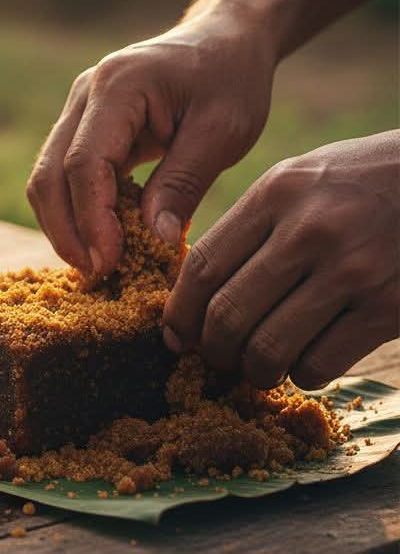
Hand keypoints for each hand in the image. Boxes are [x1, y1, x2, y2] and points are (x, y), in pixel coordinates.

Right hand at [26, 10, 275, 273]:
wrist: (225, 39)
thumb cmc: (230, 78)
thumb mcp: (224, 129)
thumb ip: (184, 181)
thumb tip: (155, 239)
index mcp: (118, 86)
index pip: (85, 163)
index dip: (92, 219)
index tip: (110, 262)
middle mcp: (84, 95)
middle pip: (49, 175)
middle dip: (66, 231)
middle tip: (96, 274)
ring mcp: (76, 109)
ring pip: (46, 179)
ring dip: (63, 226)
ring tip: (96, 265)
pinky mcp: (82, 127)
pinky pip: (62, 176)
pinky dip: (74, 212)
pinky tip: (100, 240)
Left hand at [163, 132, 399, 388]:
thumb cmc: (363, 182)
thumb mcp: (299, 179)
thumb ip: (248, 225)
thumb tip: (190, 289)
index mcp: (277, 193)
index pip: (203, 265)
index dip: (179, 312)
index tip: (175, 336)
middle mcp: (310, 230)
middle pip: (227, 313)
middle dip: (212, 350)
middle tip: (217, 359)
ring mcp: (352, 270)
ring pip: (268, 348)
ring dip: (253, 371)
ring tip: (257, 369)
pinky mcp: (390, 308)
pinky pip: (318, 363)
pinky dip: (301, 375)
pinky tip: (304, 363)